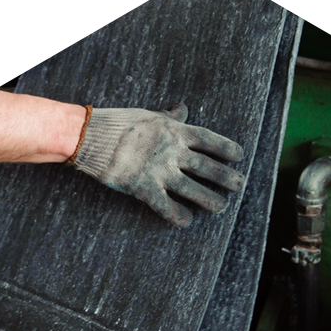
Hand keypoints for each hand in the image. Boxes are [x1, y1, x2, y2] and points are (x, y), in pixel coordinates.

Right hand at [72, 103, 244, 226]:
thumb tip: (184, 109)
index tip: (240, 156)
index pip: (210, 140)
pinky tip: (187, 222)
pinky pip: (166, 207)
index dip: (227, 149)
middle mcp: (172, 152)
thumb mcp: (149, 115)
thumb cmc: (120, 123)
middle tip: (240, 186)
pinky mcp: (144, 188)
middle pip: (208, 167)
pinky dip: (178, 216)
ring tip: (221, 207)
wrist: (90, 136)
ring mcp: (159, 171)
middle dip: (227, 178)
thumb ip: (170, 117)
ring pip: (193, 190)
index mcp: (175, 131)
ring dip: (210, 200)